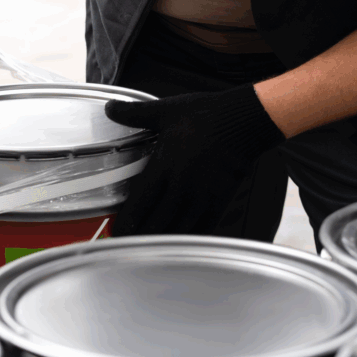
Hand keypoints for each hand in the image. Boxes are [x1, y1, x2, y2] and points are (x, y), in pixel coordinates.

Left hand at [104, 84, 284, 235]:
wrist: (244, 121)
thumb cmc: (206, 115)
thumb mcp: (165, 111)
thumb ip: (134, 114)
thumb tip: (111, 108)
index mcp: (164, 166)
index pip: (139, 204)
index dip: (126, 222)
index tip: (116, 230)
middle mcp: (182, 186)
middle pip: (155, 224)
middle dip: (139, 237)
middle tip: (129, 244)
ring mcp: (202, 197)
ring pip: (177, 231)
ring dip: (161, 241)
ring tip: (149, 248)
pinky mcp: (220, 201)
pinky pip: (201, 229)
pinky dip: (187, 237)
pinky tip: (178, 241)